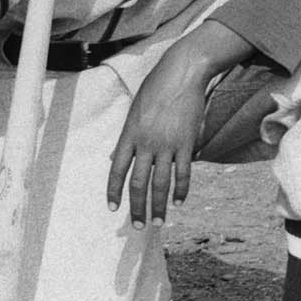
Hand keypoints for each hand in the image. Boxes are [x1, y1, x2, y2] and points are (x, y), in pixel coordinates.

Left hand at [105, 37, 222, 221]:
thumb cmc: (155, 89)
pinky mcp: (187, 143)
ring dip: (158, 206)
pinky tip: (178, 202)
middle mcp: (146, 143)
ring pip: (161, 183)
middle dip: (137, 207)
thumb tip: (116, 158)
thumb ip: (126, 138)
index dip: (113, 191)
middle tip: (138, 226)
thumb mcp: (134, 111)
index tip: (113, 208)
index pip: (117, 170)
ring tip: (158, 222)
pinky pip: (183, 172)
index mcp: (129, 134)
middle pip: (138, 183)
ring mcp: (167, 144)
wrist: (181, 73)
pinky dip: (181, 189)